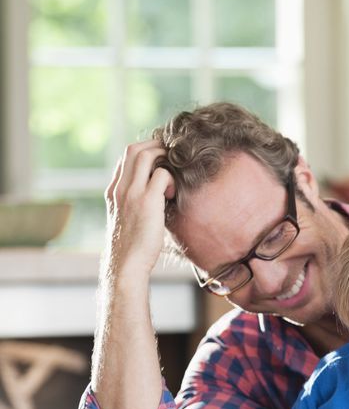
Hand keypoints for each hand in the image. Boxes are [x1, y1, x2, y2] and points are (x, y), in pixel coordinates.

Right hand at [103, 140, 174, 279]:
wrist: (126, 264)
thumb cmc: (132, 246)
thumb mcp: (129, 219)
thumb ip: (137, 204)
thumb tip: (159, 197)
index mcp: (114, 191)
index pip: (125, 158)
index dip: (144, 151)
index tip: (160, 156)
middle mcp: (120, 188)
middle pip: (133, 149)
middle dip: (154, 145)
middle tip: (172, 152)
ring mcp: (131, 193)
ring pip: (144, 155)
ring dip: (163, 155)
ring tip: (175, 169)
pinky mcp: (147, 201)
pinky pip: (162, 175)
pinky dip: (171, 177)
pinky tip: (173, 194)